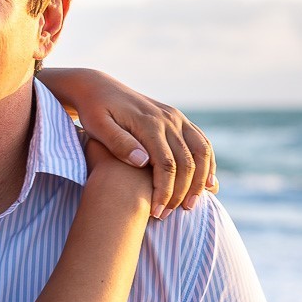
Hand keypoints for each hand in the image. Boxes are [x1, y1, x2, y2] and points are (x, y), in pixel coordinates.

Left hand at [41, 68, 216, 218]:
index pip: (165, 164)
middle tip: (168, 215)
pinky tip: (206, 185)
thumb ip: (119, 143)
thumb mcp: (97, 126)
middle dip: (181, 193)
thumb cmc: (93, 110)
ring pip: (201, 152)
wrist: (98, 87)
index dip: (163, 191)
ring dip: (200, 181)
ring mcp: (176, 118)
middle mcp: (168, 119)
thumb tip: (142, 161)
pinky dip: (208, 164)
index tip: (155, 212)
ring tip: (190, 206)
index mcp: (148, 123)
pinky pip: (201, 143)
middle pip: (187, 162)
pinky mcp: (178, 119)